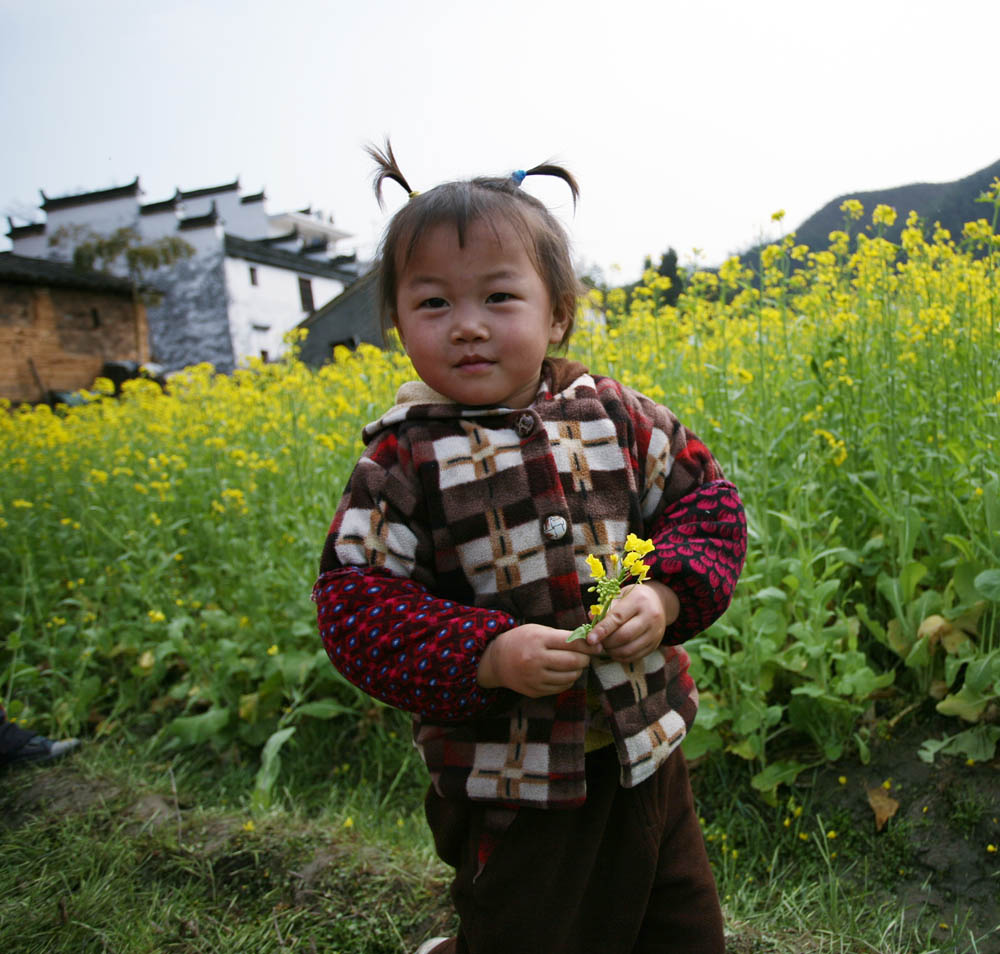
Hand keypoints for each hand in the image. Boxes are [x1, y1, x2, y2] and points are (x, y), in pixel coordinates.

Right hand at [477, 624, 602, 696]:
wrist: (496, 661)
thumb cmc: (521, 641)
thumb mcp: (538, 631)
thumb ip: (561, 636)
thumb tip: (589, 643)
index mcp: (538, 640)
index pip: (571, 642)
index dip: (587, 645)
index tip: (596, 646)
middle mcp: (536, 660)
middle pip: (573, 662)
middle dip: (585, 659)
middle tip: (587, 656)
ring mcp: (535, 678)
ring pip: (570, 677)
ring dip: (578, 671)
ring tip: (575, 664)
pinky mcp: (535, 691)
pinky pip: (561, 688)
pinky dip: (567, 680)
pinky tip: (564, 673)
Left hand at [586, 581, 678, 663]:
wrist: (658, 602)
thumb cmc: (633, 597)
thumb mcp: (620, 595)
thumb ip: (605, 607)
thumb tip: (591, 618)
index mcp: (639, 600)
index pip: (617, 618)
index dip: (602, 630)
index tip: (589, 639)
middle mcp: (651, 616)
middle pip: (624, 636)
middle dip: (606, 642)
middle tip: (597, 641)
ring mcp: (655, 632)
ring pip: (629, 649)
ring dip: (612, 651)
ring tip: (605, 645)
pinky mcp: (655, 644)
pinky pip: (635, 656)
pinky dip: (620, 657)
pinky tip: (614, 650)